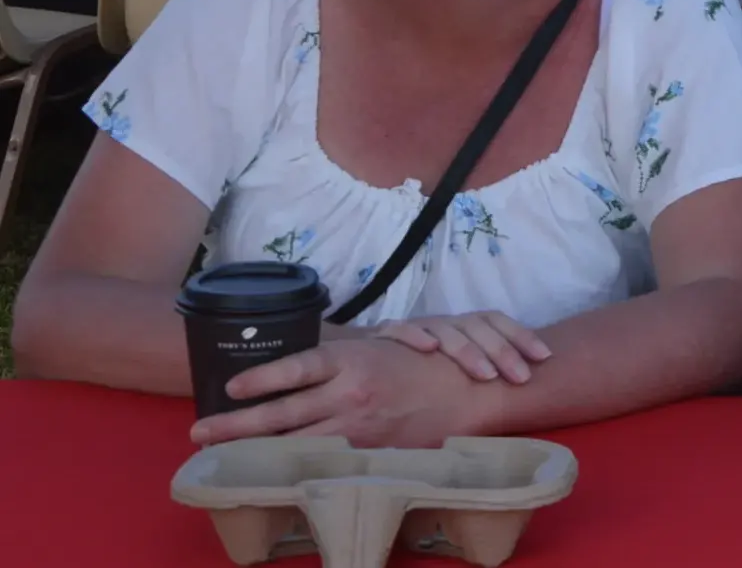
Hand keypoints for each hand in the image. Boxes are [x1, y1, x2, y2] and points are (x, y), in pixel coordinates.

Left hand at [190, 336, 491, 447]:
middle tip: (199, 431)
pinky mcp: (367, 452)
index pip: (298, 369)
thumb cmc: (421, 361)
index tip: (230, 387)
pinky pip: (322, 461)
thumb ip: (337, 359)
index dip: (262, 378)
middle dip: (236, 423)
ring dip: (255, 450)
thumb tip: (295, 370)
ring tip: (220, 455)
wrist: (468, 390)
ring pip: (295, 442)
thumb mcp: (379, 345)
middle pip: (283, 412)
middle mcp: (349, 394)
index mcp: (352, 360)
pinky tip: (268, 471)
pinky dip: (292, 465)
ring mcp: (357, 427)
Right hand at [371, 311, 551, 383]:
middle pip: (478, 326)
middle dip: (502, 351)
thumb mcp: (454, 369)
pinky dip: (413, 335)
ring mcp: (417, 327)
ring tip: (486, 374)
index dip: (522, 336)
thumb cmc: (422, 369)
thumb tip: (524, 395)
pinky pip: (399, 329)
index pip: (497, 321)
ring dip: (467, 349)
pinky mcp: (385, 334)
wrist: (368, 359)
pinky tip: (428, 347)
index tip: (544, 358)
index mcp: (465, 326)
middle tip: (521, 377)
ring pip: (445, 328)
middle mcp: (445, 322)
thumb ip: (481, 373)